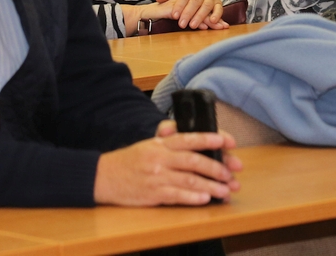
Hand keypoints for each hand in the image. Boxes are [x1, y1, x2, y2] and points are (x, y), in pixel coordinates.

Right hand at [93, 131, 240, 205]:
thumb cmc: (130, 160)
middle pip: (193, 161)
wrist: (103, 176)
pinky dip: (192, 198)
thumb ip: (171, 139)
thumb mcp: (150, 144)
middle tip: (232, 173)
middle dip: (216, 167)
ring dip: (210, 186)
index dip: (211, 139)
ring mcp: (157, 177)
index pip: (190, 138)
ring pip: (189, 180)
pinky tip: (205, 199)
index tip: (229, 142)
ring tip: (225, 191)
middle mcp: (161, 158)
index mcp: (162, 144)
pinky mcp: (152, 194)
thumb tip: (195, 136)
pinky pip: (175, 196)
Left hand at [155, 0, 225, 28]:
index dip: (180, 5)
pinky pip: (219, 8)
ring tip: (193, 25)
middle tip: (182, 24)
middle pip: (195, 1)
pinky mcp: (218, 2)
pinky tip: (212, 21)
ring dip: (200, 16)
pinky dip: (217, 15)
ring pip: (206, 5)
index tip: (174, 16)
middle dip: (188, 13)